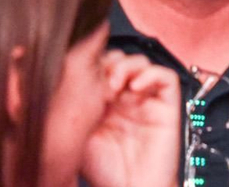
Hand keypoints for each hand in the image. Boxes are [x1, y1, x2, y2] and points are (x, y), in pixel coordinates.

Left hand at [80, 53, 181, 186]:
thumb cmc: (103, 170)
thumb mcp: (77, 131)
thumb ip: (73, 105)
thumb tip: (61, 77)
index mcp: (104, 101)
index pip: (99, 65)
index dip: (90, 63)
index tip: (80, 75)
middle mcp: (126, 98)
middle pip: (119, 58)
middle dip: (106, 62)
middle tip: (98, 82)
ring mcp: (146, 102)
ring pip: (141, 62)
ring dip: (126, 66)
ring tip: (114, 84)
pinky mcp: (167, 109)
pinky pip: (166, 77)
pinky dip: (150, 73)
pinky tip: (134, 87)